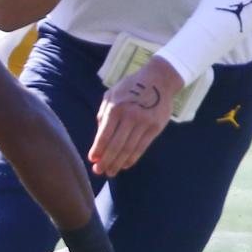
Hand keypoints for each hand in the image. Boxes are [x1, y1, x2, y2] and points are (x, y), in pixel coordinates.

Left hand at [89, 55, 182, 175]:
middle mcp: (129, 116)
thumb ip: (103, 114)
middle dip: (106, 161)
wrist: (159, 79)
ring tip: (110, 172)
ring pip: (129, 149)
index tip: (92, 160)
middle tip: (99, 171)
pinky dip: (132, 158)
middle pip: (115, 146)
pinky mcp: (155, 127)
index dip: (97, 150)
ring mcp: (144, 122)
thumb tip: (98, 137)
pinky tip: (125, 165)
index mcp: (115, 107)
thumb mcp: (112, 94)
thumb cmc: (131, 86)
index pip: (104, 135)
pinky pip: (142, 147)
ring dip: (118, 163)